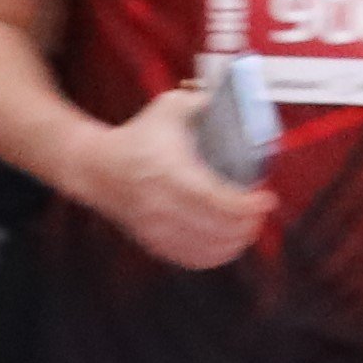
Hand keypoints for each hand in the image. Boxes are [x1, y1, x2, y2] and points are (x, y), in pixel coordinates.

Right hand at [75, 80, 272, 267]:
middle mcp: (162, 204)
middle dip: (248, 224)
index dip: (245, 205)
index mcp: (170, 172)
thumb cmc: (138, 136)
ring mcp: (156, 227)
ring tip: (250, 226)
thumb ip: (203, 103)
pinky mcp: (153, 241)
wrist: (96, 166)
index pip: (214, 199)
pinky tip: (229, 244)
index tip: (266, 198)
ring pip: (206, 249)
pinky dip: (215, 256)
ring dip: (236, 242)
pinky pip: (190, 260)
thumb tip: (238, 102)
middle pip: (216, 228)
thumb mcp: (168, 108)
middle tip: (261, 211)